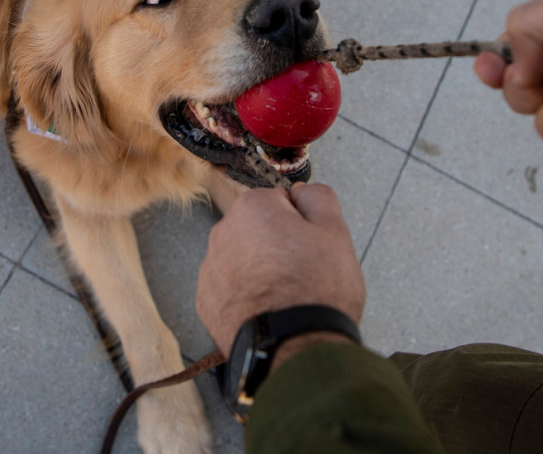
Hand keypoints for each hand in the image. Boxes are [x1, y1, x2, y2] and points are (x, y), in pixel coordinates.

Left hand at [195, 183, 364, 358]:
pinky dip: (248, 296)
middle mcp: (222, 234)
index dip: (302, 224)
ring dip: (262, 270)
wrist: (295, 349)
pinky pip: (232, 288)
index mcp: (252, 208)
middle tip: (304, 271)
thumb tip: (301, 193)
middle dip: (278, 245)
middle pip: (259, 230)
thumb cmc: (316, 291)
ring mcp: (210, 271)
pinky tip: (270, 310)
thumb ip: (318, 197)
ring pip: (244, 259)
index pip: (281, 202)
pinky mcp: (206, 304)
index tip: (312, 246)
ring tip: (288, 296)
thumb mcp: (335, 231)